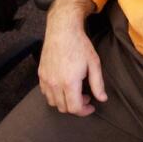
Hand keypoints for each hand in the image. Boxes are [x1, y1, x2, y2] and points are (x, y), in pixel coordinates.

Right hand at [37, 0, 106, 116]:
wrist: (62, 30)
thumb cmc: (80, 45)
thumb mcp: (94, 64)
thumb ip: (97, 84)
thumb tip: (102, 99)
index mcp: (69, 82)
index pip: (74, 108)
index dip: (84, 111)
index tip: (91, 106)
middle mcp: (55, 83)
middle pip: (63, 108)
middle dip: (76, 107)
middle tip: (85, 97)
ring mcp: (46, 79)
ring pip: (53, 102)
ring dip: (64, 102)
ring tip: (74, 92)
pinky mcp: (41, 74)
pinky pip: (45, 93)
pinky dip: (54, 95)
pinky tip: (63, 86)